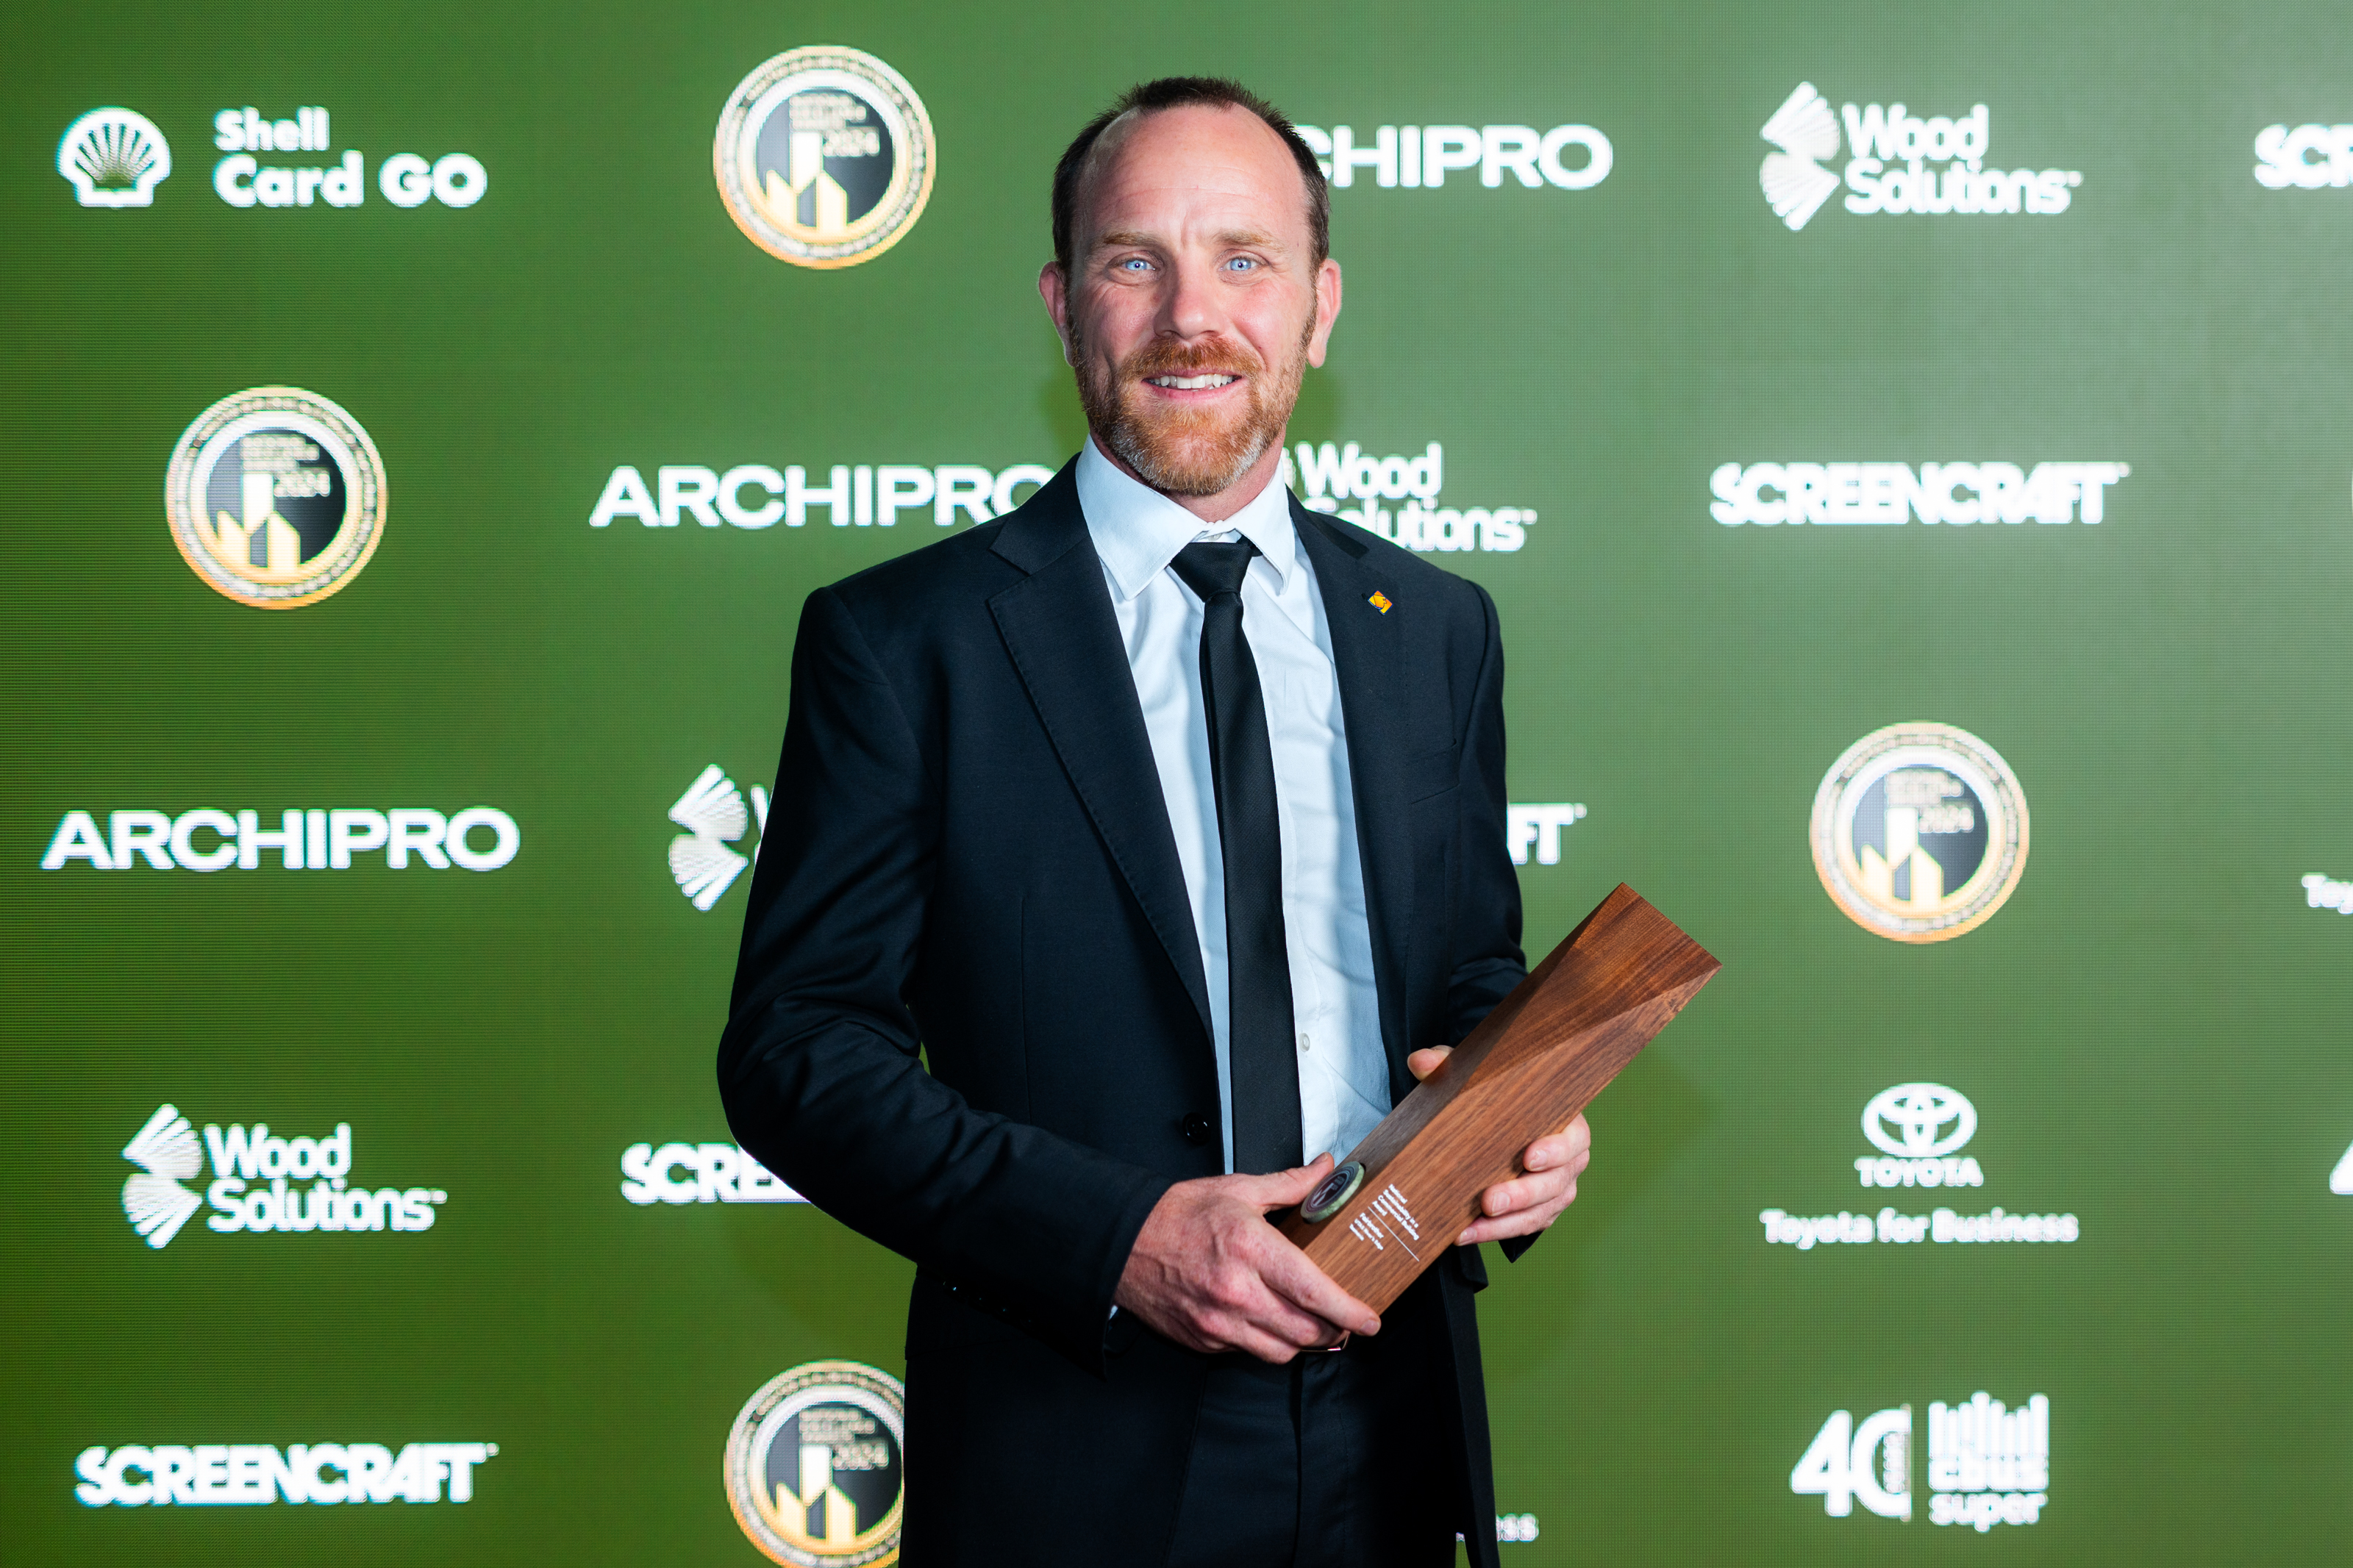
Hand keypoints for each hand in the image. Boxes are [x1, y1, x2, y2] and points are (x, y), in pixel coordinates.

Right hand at [1114, 1154, 1381, 1361]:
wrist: (1122, 1242)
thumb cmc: (1175, 1214)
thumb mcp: (1237, 1188)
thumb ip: (1290, 1185)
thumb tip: (1325, 1170)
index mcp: (1249, 1248)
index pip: (1313, 1291)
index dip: (1349, 1311)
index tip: (1369, 1318)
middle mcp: (1236, 1291)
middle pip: (1305, 1331)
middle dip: (1335, 1330)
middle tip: (1345, 1320)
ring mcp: (1218, 1321)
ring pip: (1281, 1352)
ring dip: (1302, 1342)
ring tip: (1310, 1324)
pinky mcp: (1203, 1339)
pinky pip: (1248, 1352)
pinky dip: (1266, 1342)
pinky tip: (1267, 1322)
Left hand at [1407, 1045, 1592, 1244]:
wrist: (1491, 1121)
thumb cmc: (1494, 1097)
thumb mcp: (1473, 1077)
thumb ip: (1450, 1066)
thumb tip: (1420, 1061)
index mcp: (1565, 1124)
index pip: (1573, 1139)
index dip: (1556, 1150)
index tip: (1529, 1157)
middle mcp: (1567, 1161)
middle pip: (1554, 1183)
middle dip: (1522, 1195)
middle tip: (1489, 1200)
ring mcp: (1555, 1189)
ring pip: (1539, 1213)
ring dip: (1505, 1223)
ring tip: (1470, 1226)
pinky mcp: (1538, 1212)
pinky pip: (1521, 1228)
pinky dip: (1493, 1233)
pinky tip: (1464, 1233)